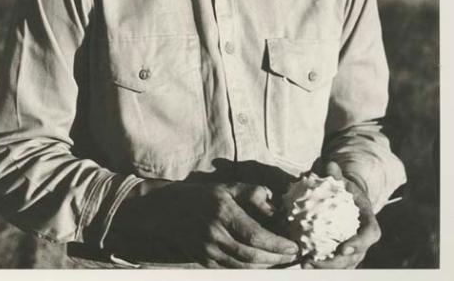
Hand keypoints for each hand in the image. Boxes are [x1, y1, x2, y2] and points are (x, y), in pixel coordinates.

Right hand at [107, 180, 299, 267]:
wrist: (163, 210)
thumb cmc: (198, 195)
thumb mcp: (225, 186)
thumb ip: (250, 193)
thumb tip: (274, 203)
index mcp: (221, 211)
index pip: (255, 235)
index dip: (277, 245)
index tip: (294, 246)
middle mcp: (214, 233)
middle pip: (252, 255)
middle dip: (276, 259)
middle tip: (293, 256)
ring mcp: (207, 250)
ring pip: (243, 267)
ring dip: (266, 267)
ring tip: (282, 262)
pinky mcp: (203, 260)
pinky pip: (231, 270)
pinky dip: (249, 271)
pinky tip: (262, 265)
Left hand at [301, 161, 380, 268]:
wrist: (345, 199)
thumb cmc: (342, 187)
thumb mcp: (340, 178)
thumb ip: (335, 173)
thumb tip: (329, 164)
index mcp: (368, 220)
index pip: (370, 234)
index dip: (359, 244)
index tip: (343, 249)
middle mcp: (364, 238)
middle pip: (356, 256)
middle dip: (337, 263)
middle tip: (316, 261)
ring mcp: (355, 249)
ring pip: (345, 265)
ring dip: (326, 268)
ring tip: (305, 265)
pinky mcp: (343, 254)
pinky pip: (334, 263)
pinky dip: (320, 265)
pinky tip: (302, 261)